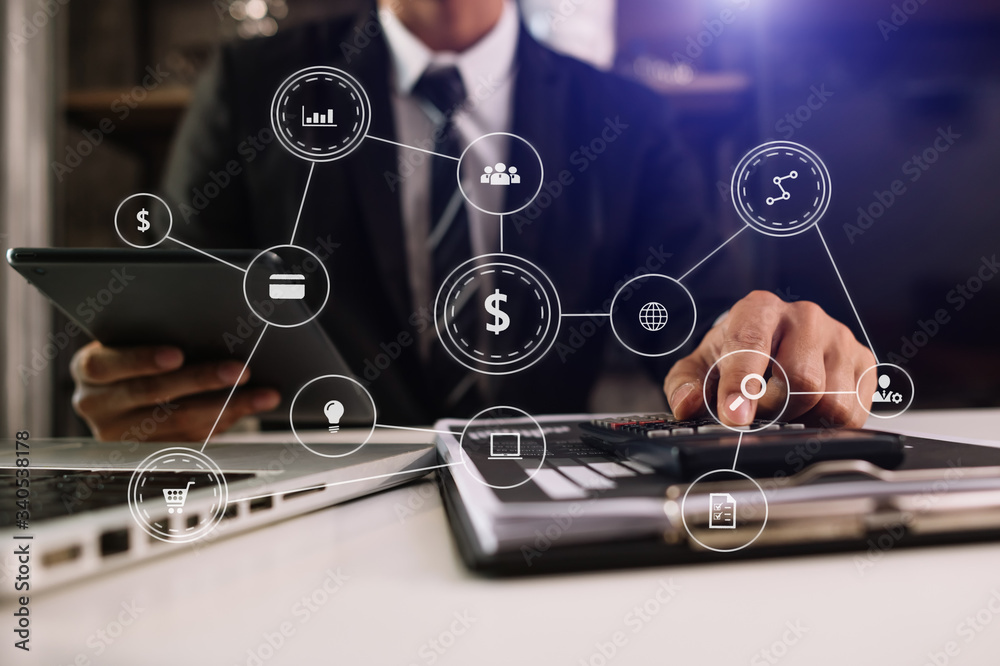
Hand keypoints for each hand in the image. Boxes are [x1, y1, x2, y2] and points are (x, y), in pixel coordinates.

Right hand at [71, 341, 280, 441]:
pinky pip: (188, 440)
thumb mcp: (131, 341)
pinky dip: (221, 423)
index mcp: (90, 371)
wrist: (118, 391)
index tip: (178, 354)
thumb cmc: (133, 354)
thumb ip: (157, 337)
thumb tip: (212, 331)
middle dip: (202, 381)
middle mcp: (97, 406)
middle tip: (241, 371)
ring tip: (260, 395)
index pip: (107, 366)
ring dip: (226, 407)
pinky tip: (246, 410)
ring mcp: (120, 435)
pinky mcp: (146, 453)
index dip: (142, 359)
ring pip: (176, 423)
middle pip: (152, 394)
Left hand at [663, 291, 875, 427]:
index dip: (741, 384)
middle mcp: (805, 316)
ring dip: (803, 419)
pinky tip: (808, 413)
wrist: (771, 340)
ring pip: (832, 399)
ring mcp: (839, 337)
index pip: (751, 344)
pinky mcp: (863, 362)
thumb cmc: (734, 355)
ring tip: (782, 411)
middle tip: (757, 413)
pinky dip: (828, 425)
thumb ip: (684, 385)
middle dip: (775, 408)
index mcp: (760, 309)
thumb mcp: (700, 366)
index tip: (733, 415)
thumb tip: (688, 405)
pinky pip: (855, 412)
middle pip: (801, 377)